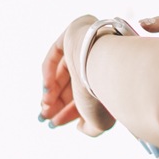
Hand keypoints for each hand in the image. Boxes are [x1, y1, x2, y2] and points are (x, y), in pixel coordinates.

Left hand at [40, 15, 115, 136]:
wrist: (109, 66)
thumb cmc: (105, 94)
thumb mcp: (100, 120)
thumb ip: (91, 128)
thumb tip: (79, 127)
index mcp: (113, 77)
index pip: (87, 93)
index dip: (69, 110)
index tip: (54, 122)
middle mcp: (102, 58)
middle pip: (73, 82)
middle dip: (58, 102)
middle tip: (45, 116)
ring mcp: (90, 43)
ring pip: (64, 69)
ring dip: (51, 92)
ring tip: (45, 107)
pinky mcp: (76, 30)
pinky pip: (57, 53)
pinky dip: (49, 72)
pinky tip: (47, 91)